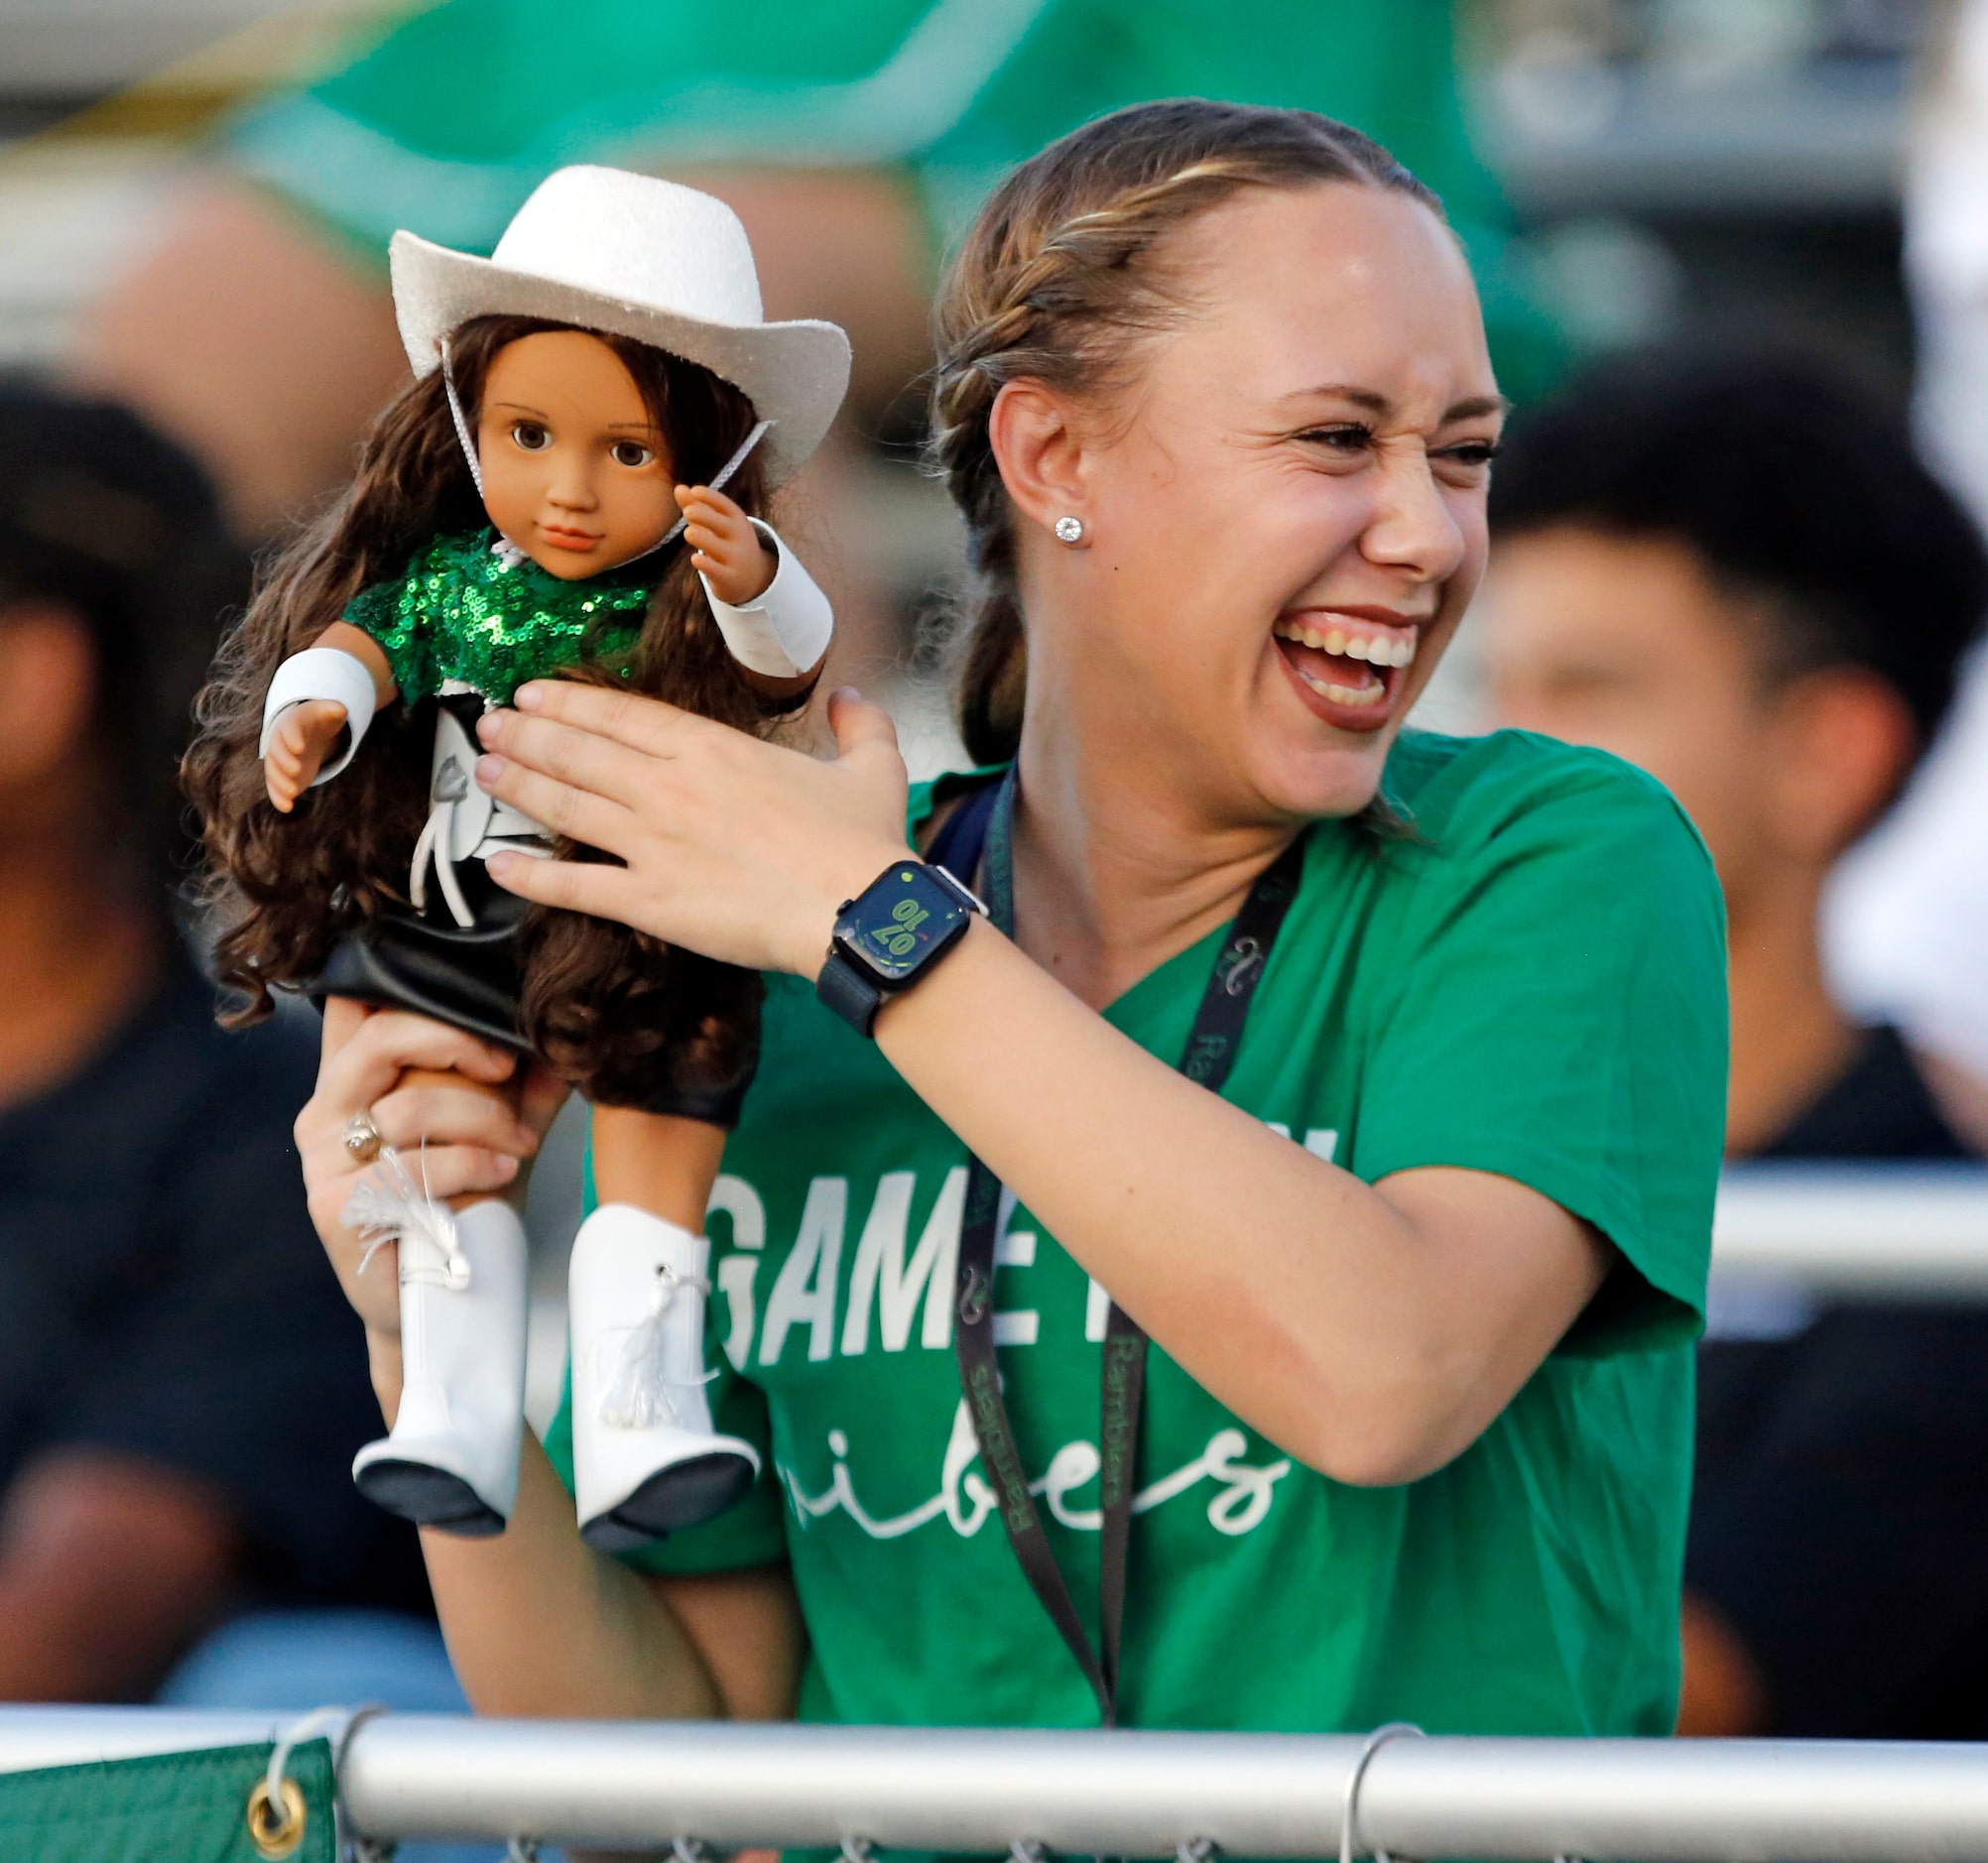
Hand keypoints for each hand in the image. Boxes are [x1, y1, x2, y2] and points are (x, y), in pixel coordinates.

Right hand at [265, 699, 347, 810]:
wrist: (307, 733)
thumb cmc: (318, 721)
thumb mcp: (327, 713)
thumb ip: (333, 710)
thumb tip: (340, 709)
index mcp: (290, 725)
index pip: (289, 730)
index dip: (293, 738)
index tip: (300, 747)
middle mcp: (279, 744)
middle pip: (277, 753)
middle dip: (285, 762)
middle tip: (297, 771)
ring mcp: (279, 762)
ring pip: (274, 772)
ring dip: (280, 782)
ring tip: (293, 792)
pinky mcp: (283, 777)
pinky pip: (276, 788)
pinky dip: (279, 798)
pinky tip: (287, 808)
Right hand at [297, 1001, 566, 1377]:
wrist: (436, 1303)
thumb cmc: (461, 1205)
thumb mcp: (493, 1129)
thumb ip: (521, 1082)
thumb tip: (567, 1033)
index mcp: (350, 1084)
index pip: (353, 1005)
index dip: (401, 981)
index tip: (468, 990)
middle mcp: (323, 1115)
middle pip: (378, 1039)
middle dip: (455, 1040)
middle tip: (505, 1063)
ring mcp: (323, 1164)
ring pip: (408, 1107)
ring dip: (483, 1119)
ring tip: (521, 1142)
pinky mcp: (336, 1209)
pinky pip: (412, 1167)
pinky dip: (470, 1163)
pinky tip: (501, 1170)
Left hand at [472, 682, 908, 979]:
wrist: (855, 909)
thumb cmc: (861, 844)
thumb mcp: (871, 767)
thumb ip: (857, 723)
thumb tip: (850, 696)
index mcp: (713, 750)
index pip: (622, 714)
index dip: (570, 702)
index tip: (535, 694)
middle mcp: (669, 788)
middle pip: (578, 752)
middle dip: (526, 735)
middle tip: (491, 726)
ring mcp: (652, 844)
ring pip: (565, 805)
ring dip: (517, 786)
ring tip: (484, 772)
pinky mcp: (650, 901)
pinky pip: (574, 886)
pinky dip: (530, 875)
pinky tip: (497, 864)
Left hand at [678, 483, 772, 605]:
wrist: (751, 577)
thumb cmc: (726, 543)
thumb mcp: (715, 525)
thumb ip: (696, 506)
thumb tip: (678, 487)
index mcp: (737, 520)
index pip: (725, 506)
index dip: (711, 498)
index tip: (695, 491)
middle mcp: (740, 538)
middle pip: (723, 525)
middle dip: (707, 517)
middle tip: (688, 511)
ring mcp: (737, 559)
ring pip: (719, 548)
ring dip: (704, 540)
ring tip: (689, 533)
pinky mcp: (730, 578)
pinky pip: (718, 571)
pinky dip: (707, 565)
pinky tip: (695, 558)